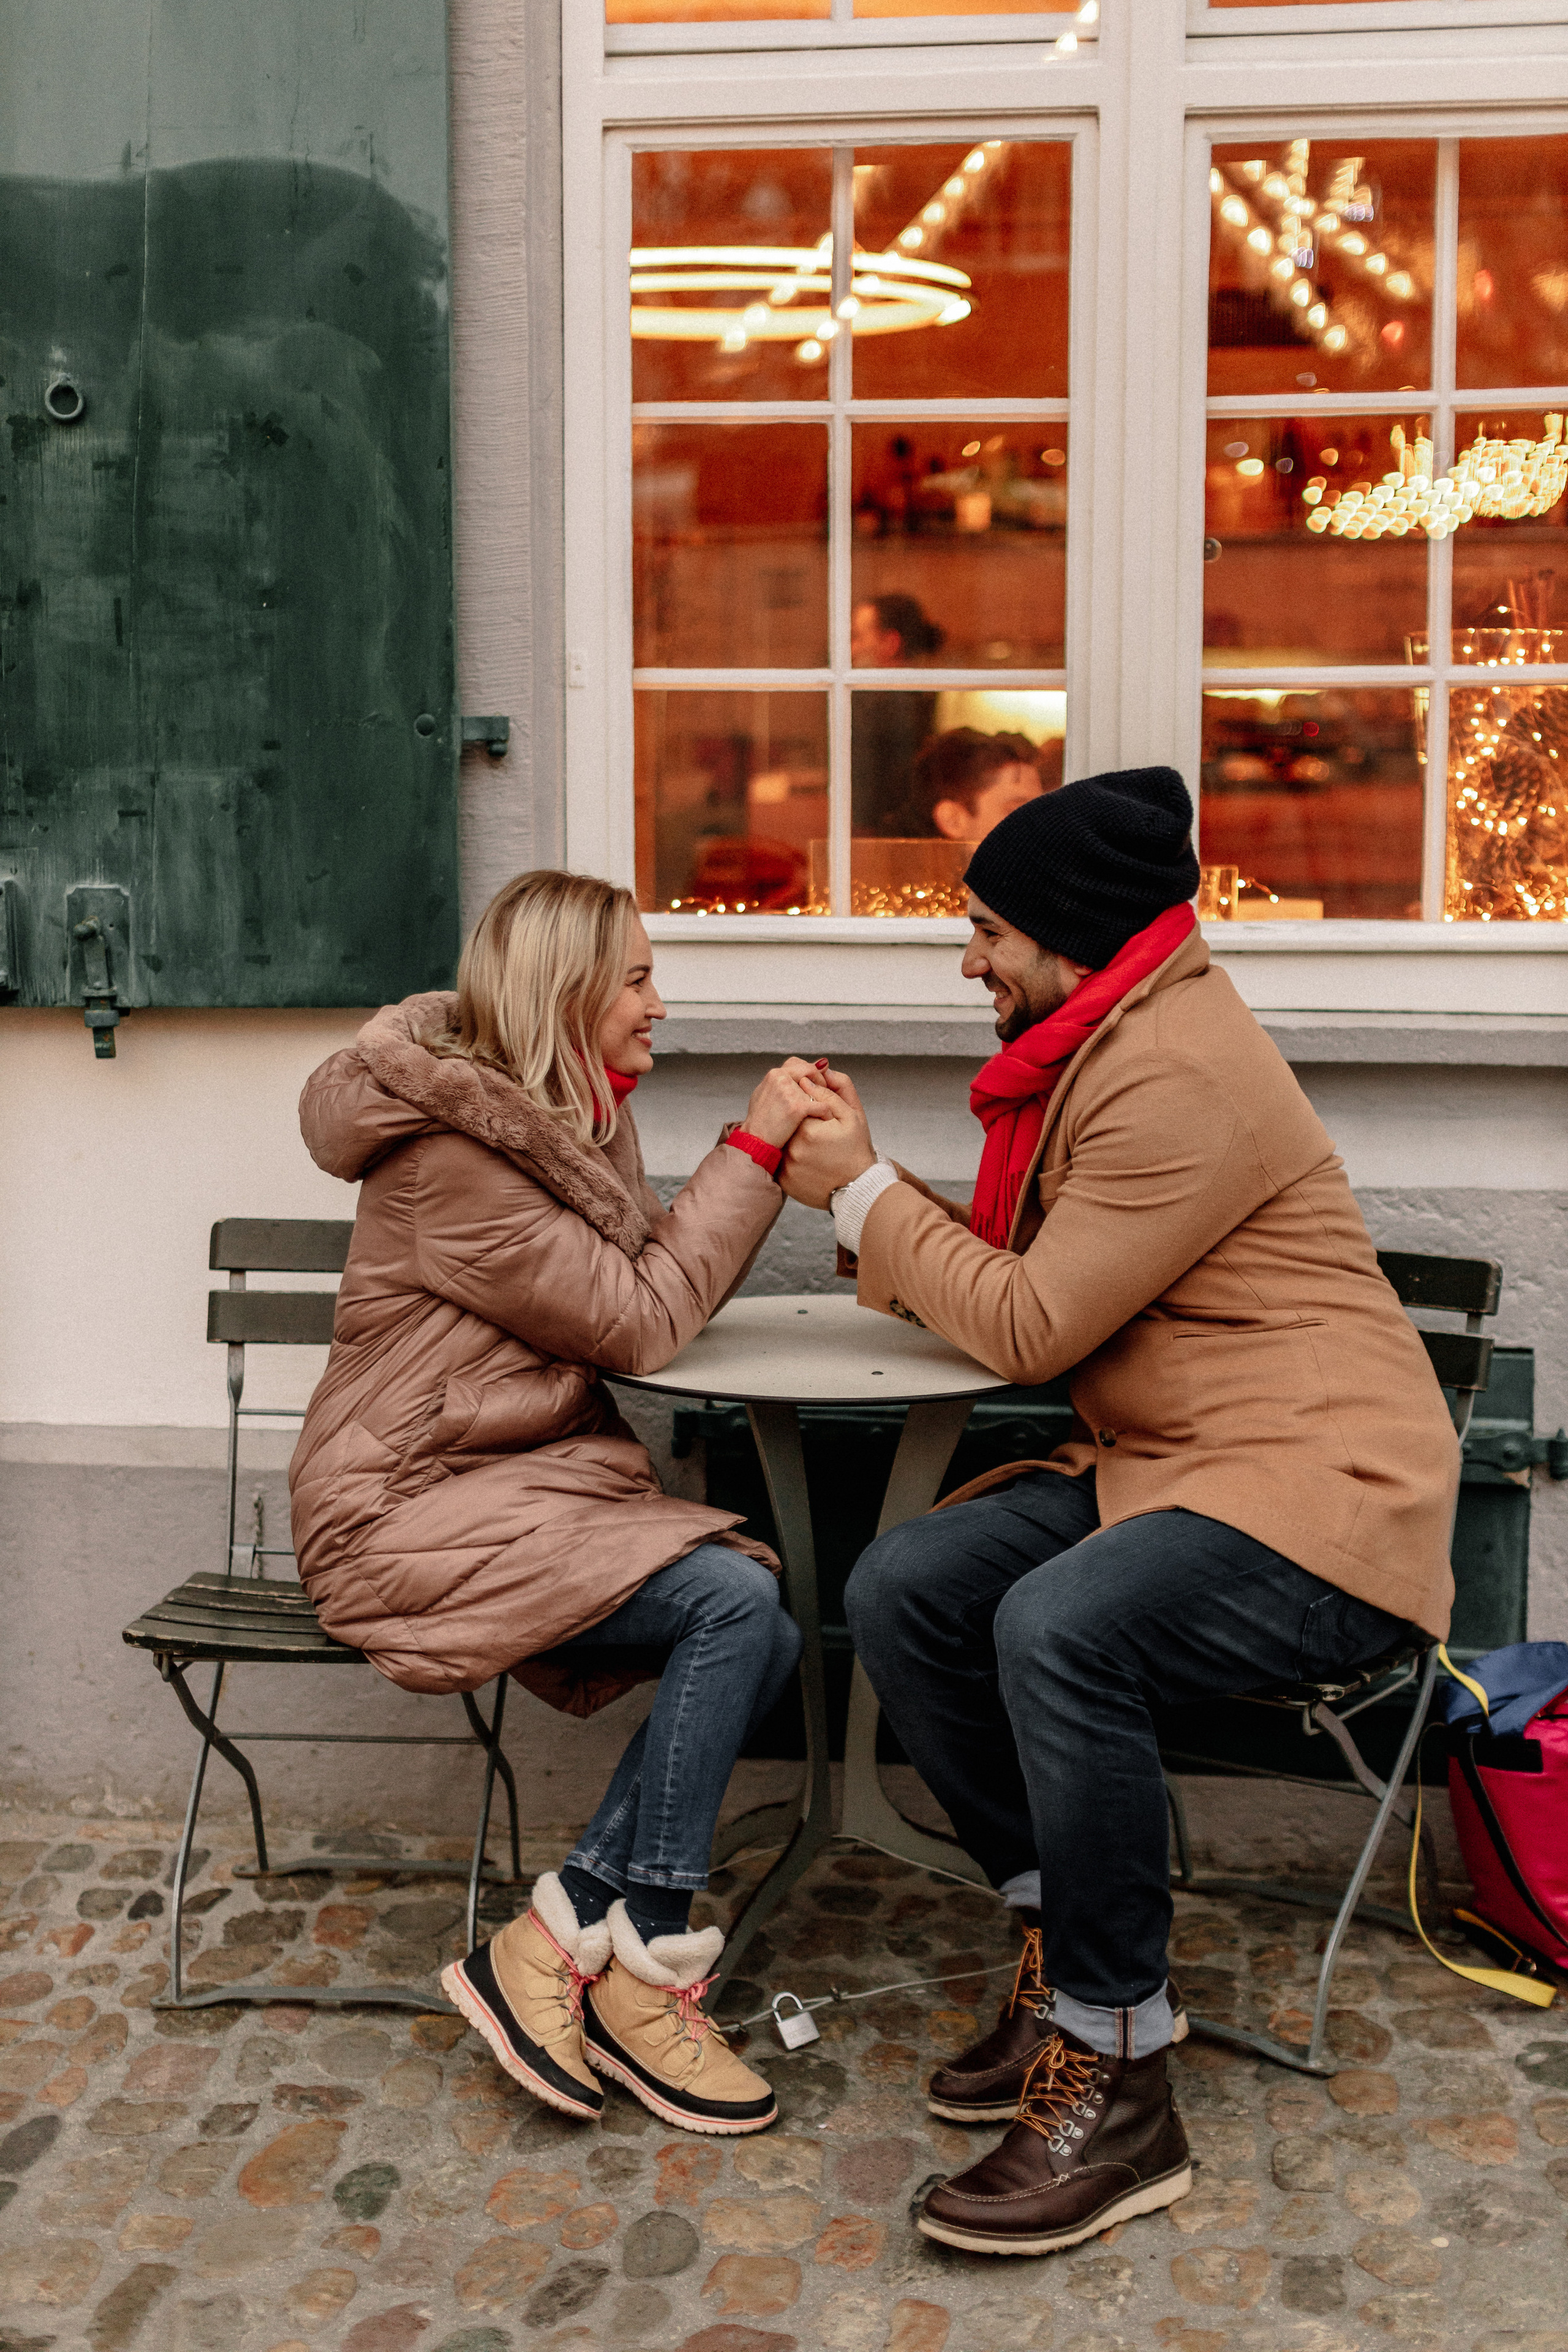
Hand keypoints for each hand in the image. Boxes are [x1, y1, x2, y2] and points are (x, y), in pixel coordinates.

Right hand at [741, 1059, 833, 1148]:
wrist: (754, 1140)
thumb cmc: (759, 1121)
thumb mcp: (764, 1094)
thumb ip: (780, 1083)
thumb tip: (798, 1077)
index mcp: (774, 1074)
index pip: (798, 1063)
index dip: (810, 1072)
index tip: (816, 1083)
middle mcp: (781, 1078)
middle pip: (811, 1071)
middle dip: (821, 1081)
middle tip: (825, 1094)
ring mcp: (789, 1092)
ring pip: (818, 1089)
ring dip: (824, 1099)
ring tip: (825, 1109)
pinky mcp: (797, 1107)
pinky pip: (822, 1106)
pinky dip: (826, 1113)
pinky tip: (826, 1119)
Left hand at [780, 1080, 876, 1208]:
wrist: (859, 1188)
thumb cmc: (857, 1149)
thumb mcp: (852, 1114)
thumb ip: (832, 1091)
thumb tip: (808, 1077)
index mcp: (808, 1130)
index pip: (799, 1105)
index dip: (812, 1108)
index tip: (825, 1120)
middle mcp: (792, 1149)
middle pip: (789, 1123)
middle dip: (802, 1123)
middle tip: (821, 1136)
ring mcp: (786, 1168)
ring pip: (784, 1141)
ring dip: (795, 1139)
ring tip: (816, 1149)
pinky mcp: (784, 1181)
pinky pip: (782, 1162)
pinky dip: (792, 1158)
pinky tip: (810, 1161)